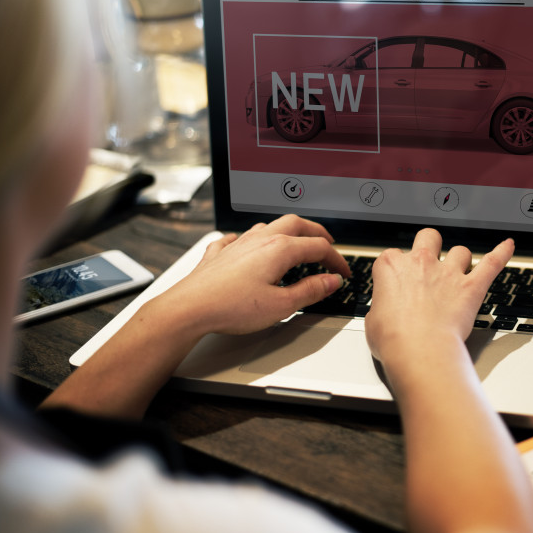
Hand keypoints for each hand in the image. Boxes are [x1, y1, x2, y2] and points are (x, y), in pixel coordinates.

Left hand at [157, 214, 350, 335]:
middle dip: (316, 233)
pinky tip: (247, 246)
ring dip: (287, 231)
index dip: (336, 259)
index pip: (319, 248)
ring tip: (295, 243)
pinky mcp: (219, 253)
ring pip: (268, 226)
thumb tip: (330, 281)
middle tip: (328, 245)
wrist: (189, 308)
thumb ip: (310, 291)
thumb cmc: (231, 307)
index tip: (343, 273)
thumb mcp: (281, 306)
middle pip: (296, 224)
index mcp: (279, 249)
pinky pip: (237, 238)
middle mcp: (260, 240)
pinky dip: (250, 240)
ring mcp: (238, 244)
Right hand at [365, 228, 513, 364]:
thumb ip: (381, 308)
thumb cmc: (394, 339)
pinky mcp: (471, 287)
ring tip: (459, 270)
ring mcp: (448, 273)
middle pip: (428, 237)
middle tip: (430, 259)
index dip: (397, 268)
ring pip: (460, 251)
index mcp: (392, 267)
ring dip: (460, 259)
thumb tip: (384, 313)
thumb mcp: (372, 321)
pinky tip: (508, 246)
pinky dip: (502, 253)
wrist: (419, 350)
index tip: (398, 281)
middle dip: (431, 245)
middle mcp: (421, 263)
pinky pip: (492, 263)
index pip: (393, 255)